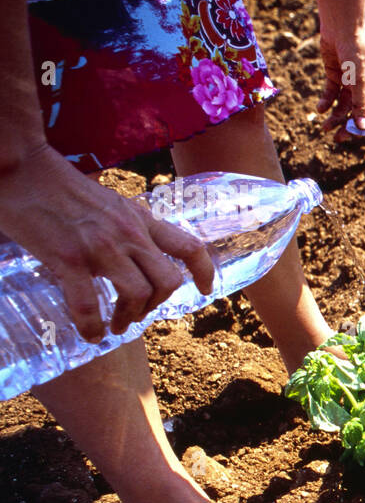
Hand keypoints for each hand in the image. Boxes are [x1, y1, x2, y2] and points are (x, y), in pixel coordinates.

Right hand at [0, 143, 214, 342]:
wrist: (21, 168)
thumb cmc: (61, 187)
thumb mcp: (110, 203)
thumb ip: (127, 227)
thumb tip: (133, 254)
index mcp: (140, 219)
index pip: (188, 247)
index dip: (204, 272)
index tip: (205, 290)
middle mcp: (128, 233)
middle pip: (168, 281)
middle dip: (158, 305)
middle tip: (139, 312)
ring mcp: (100, 247)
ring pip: (138, 295)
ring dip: (130, 317)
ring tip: (117, 325)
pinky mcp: (68, 258)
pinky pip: (89, 304)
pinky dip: (92, 326)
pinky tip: (91, 333)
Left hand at [317, 26, 364, 140]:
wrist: (341, 28)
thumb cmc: (356, 53)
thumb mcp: (359, 81)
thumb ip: (360, 105)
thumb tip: (362, 128)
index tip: (354, 134)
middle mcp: (363, 88)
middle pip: (356, 113)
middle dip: (346, 125)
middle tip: (336, 137)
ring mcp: (348, 82)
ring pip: (342, 106)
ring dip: (334, 116)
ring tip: (324, 126)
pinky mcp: (334, 75)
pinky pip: (330, 94)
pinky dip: (325, 102)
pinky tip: (320, 108)